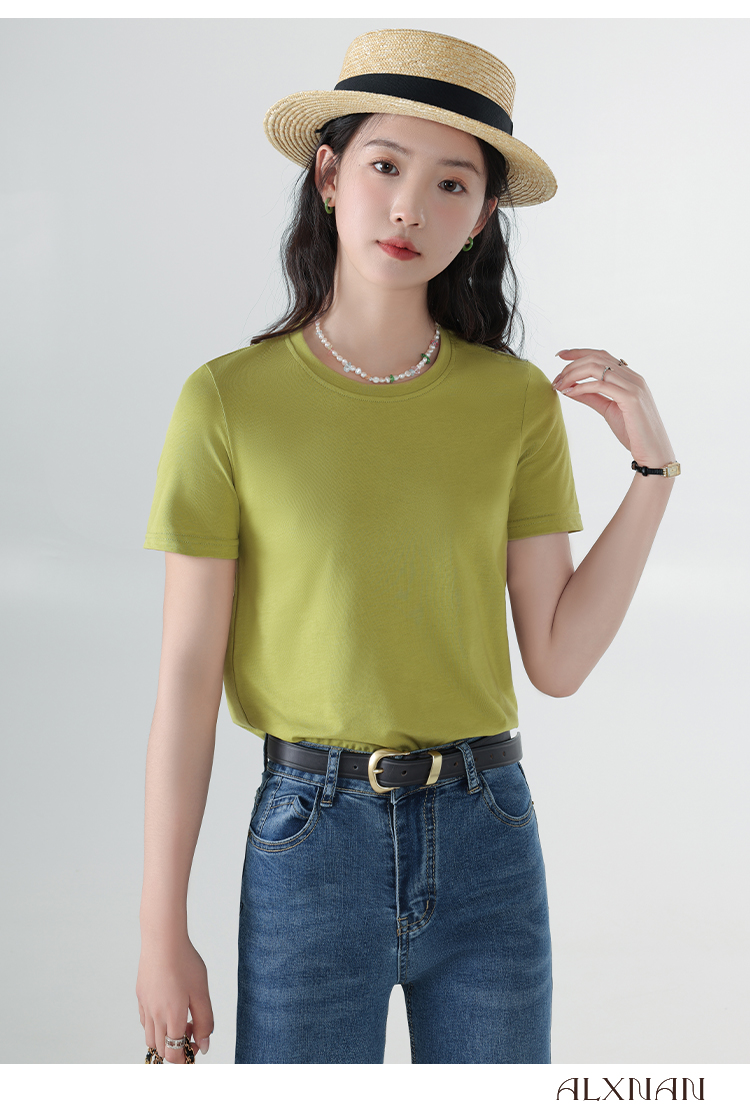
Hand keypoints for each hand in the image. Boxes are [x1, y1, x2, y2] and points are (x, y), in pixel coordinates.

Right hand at [136, 934, 213, 1062]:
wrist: (163, 940)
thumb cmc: (185, 963)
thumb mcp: (202, 992)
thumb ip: (205, 1021)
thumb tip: (203, 1045)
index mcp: (172, 1016)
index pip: (173, 1053)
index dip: (185, 1058)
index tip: (196, 1048)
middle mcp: (155, 1015)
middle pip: (161, 1048)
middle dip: (177, 1048)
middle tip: (193, 1031)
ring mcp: (145, 1006)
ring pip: (150, 1037)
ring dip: (165, 1037)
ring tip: (182, 1019)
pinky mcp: (140, 996)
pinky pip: (145, 1021)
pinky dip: (156, 1025)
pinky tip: (169, 1008)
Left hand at [552, 348, 674, 467]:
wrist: (652, 452)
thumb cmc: (633, 432)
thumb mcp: (608, 409)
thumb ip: (592, 397)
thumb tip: (571, 388)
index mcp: (630, 377)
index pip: (602, 355)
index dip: (579, 352)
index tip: (560, 355)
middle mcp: (633, 377)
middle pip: (596, 358)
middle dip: (571, 365)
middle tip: (555, 379)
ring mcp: (634, 386)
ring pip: (597, 367)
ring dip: (573, 374)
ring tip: (559, 386)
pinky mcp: (631, 398)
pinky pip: (601, 385)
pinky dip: (582, 387)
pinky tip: (570, 393)